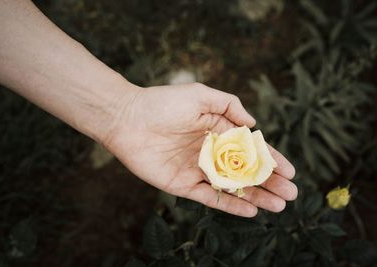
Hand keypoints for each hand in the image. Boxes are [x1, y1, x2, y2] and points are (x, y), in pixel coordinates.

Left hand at [103, 83, 296, 216]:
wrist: (127, 118)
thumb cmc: (163, 103)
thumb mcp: (201, 95)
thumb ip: (229, 106)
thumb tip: (253, 123)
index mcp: (217, 132)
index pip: (250, 149)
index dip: (271, 160)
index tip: (290, 171)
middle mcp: (211, 153)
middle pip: (246, 172)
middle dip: (269, 183)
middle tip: (291, 194)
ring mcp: (198, 170)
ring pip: (232, 188)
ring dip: (256, 197)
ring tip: (279, 206)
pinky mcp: (183, 185)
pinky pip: (210, 198)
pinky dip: (230, 205)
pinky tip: (250, 211)